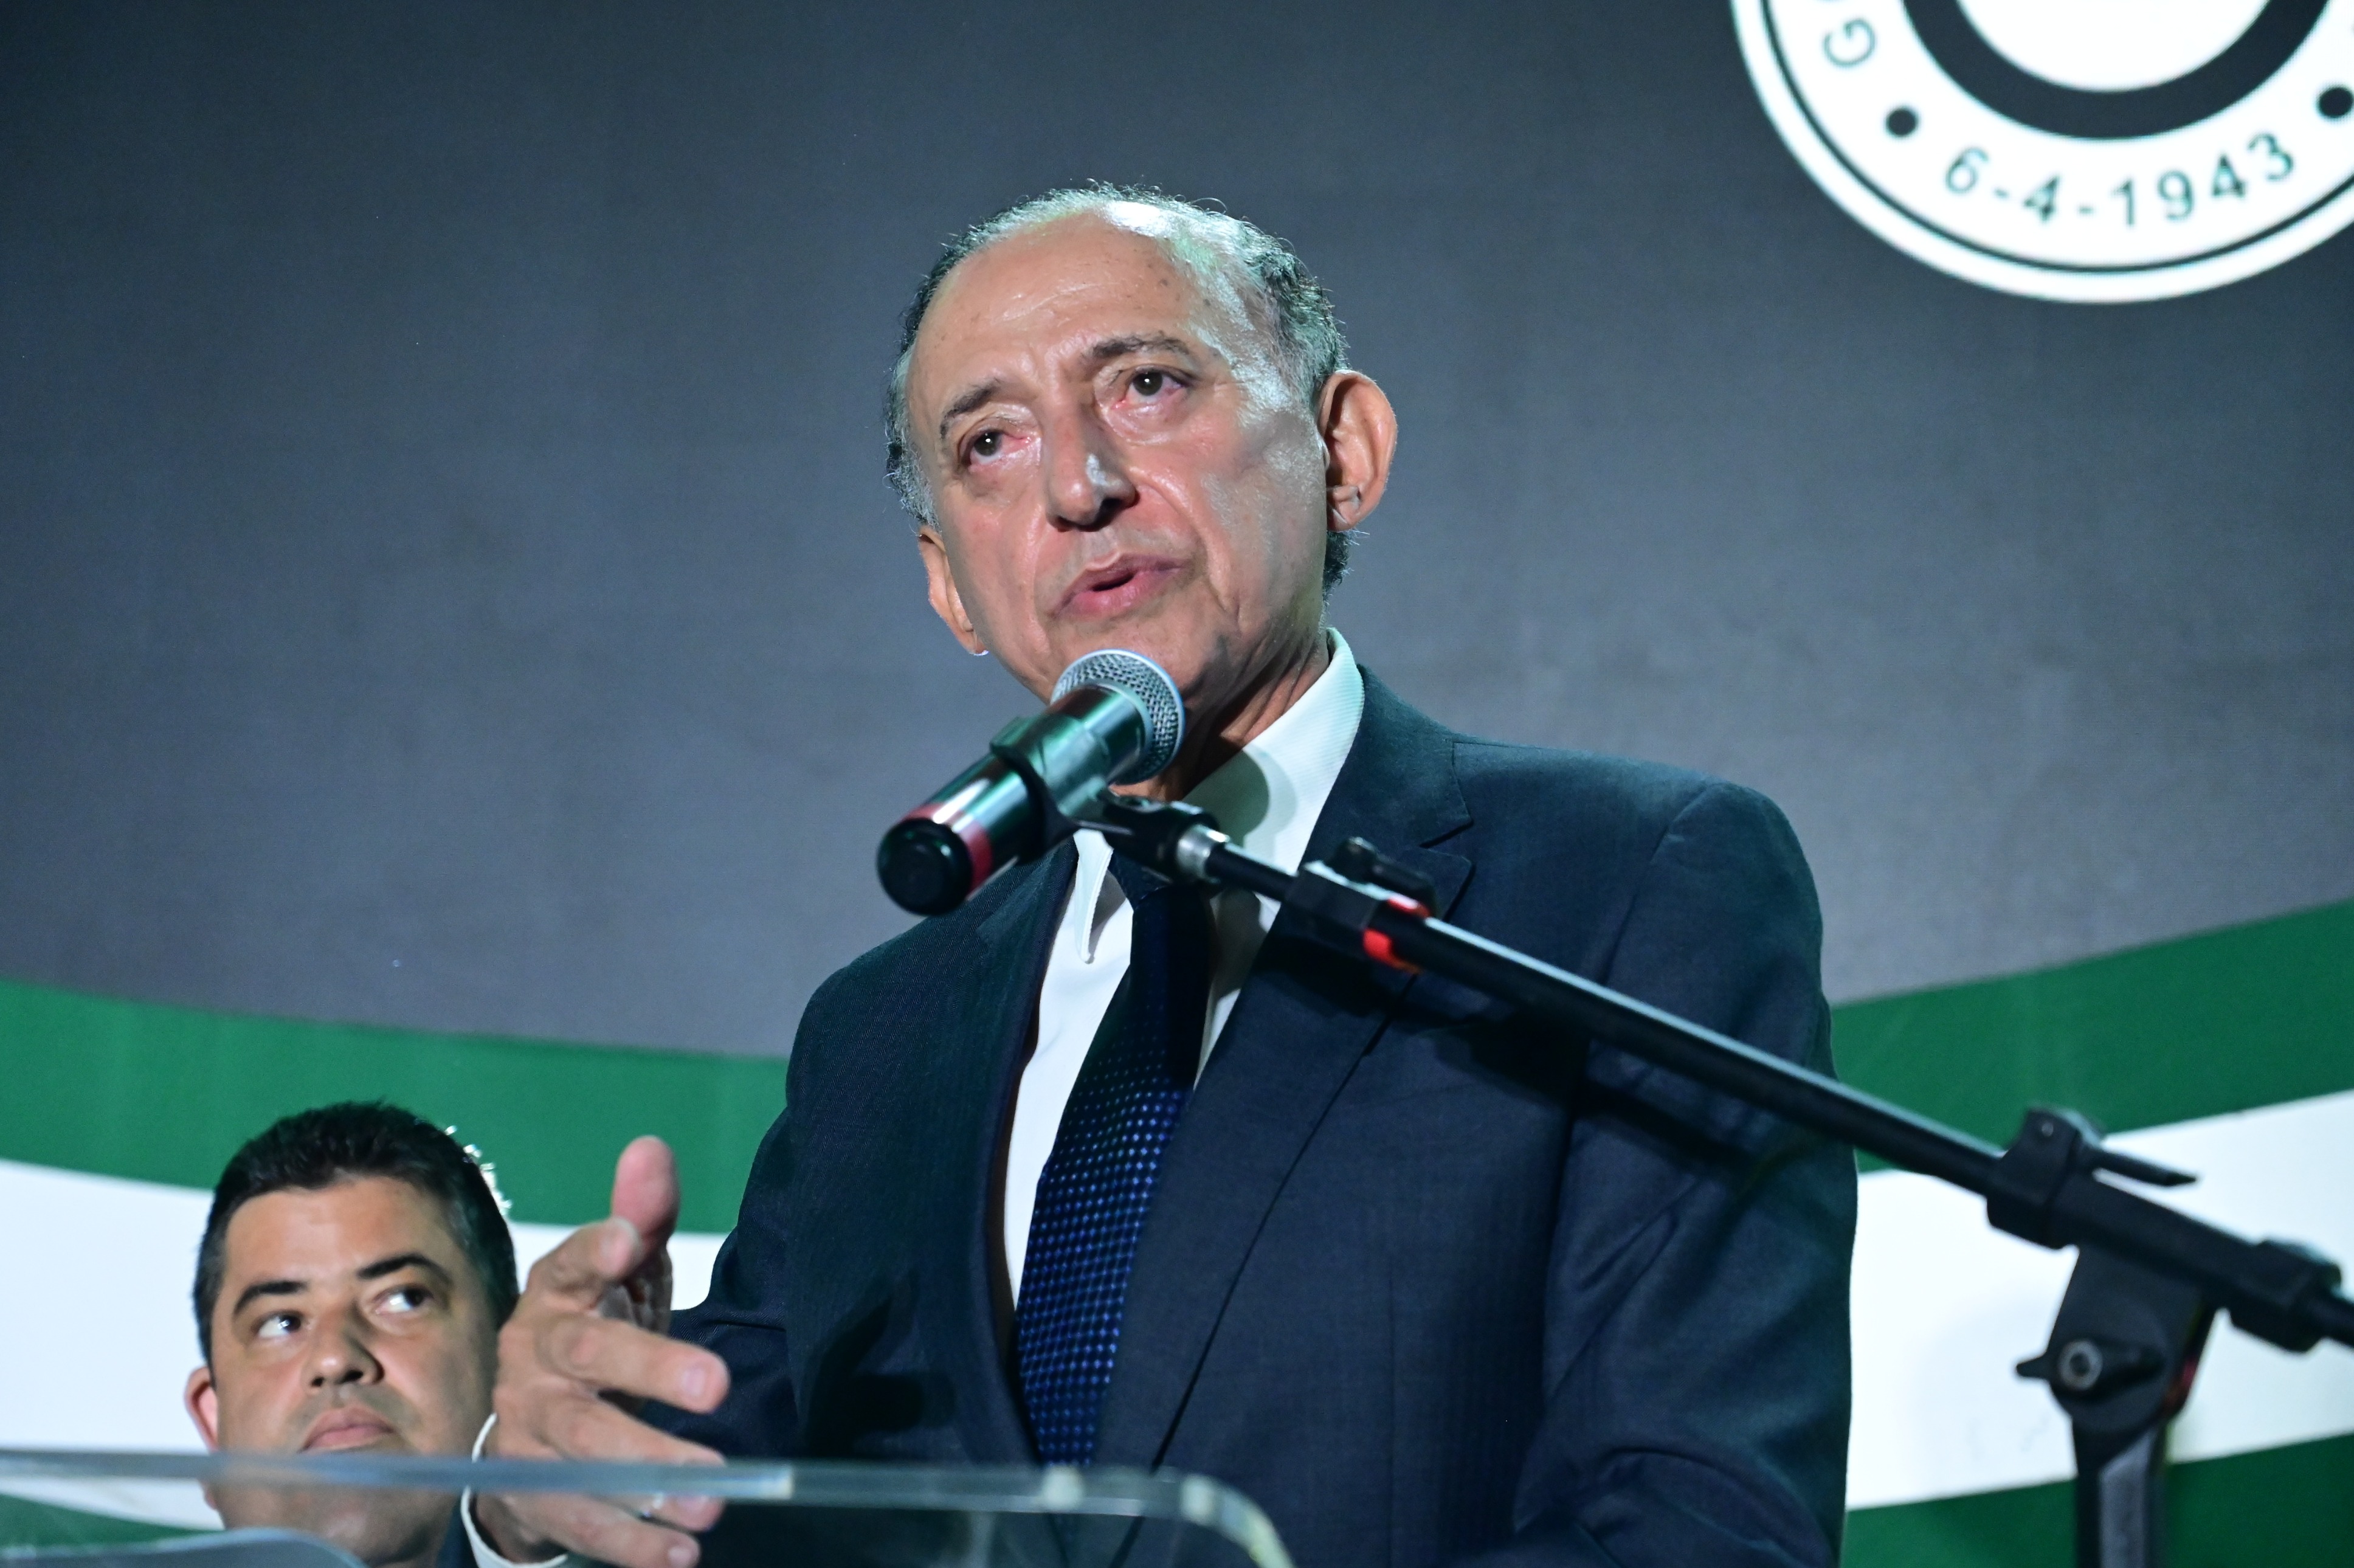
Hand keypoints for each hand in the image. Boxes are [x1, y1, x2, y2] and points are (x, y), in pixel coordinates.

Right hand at [478, 1137, 730, 1567]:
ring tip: (713, 1496)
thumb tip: (652, 1150)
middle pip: (586, 1361)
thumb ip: (641, 1215)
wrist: (530, 1425)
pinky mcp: (533, 1494)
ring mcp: (526, 1430)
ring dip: (648, 1474)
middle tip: (718, 1384)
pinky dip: (630, 1543)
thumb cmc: (593, 1333)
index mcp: (556, 1295)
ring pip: (582, 1451)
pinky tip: (680, 1553)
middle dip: (650, 1372)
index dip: (595, 1250)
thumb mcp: (619, 1273)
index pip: (569, 1262)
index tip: (627, 1244)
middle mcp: (532, 1359)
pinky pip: (578, 1520)